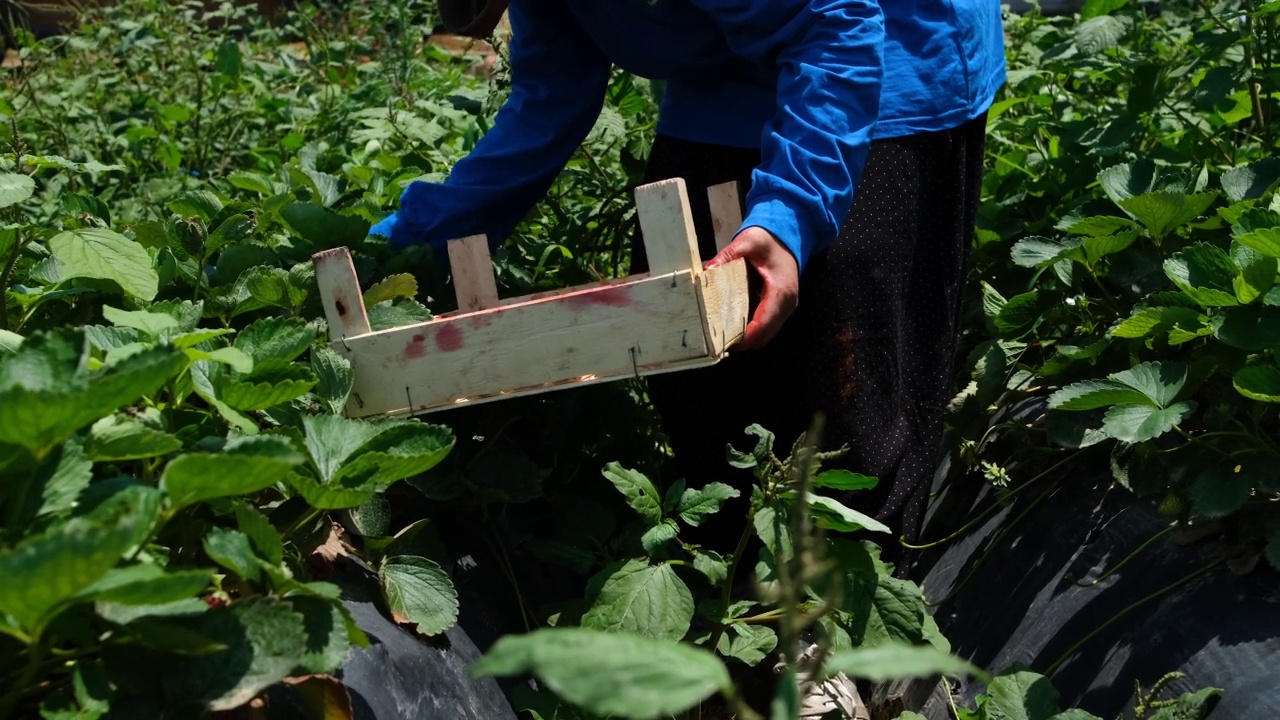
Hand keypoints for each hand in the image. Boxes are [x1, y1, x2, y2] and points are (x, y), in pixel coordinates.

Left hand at [705, 226, 798, 350]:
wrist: (787, 237)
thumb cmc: (770, 240)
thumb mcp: (748, 242)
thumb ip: (728, 255)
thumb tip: (708, 269)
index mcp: (781, 292)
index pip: (762, 325)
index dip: (742, 337)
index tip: (721, 340)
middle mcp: (786, 305)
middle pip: (763, 337)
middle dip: (741, 342)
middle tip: (716, 340)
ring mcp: (785, 308)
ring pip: (765, 335)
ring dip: (745, 338)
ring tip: (721, 335)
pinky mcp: (780, 308)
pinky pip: (765, 327)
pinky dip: (750, 330)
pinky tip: (731, 324)